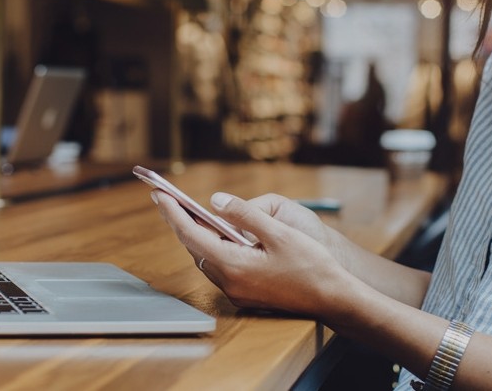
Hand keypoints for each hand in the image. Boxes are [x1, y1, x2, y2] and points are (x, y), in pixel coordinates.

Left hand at [152, 190, 355, 317]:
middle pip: (194, 246)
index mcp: (234, 264)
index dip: (173, 212)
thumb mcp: (279, 232)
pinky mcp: (244, 294)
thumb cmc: (311, 265)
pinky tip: (217, 234)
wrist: (332, 298)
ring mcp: (236, 291)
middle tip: (166, 198)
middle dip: (180, 221)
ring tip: (188, 212)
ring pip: (206, 257)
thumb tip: (215, 200)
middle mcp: (229, 281)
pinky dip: (213, 247)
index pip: (191, 234)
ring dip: (196, 235)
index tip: (158, 193)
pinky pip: (219, 266)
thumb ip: (245, 214)